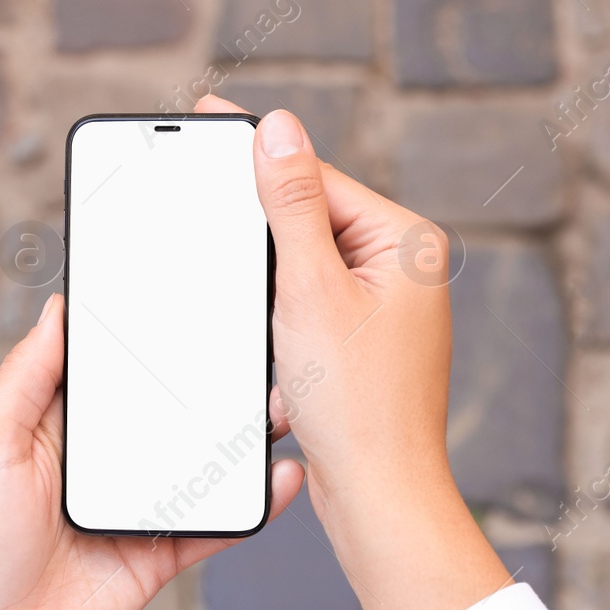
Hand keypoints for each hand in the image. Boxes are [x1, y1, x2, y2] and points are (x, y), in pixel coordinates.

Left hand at [0, 294, 305, 609]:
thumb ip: (25, 380)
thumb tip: (57, 310)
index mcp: (60, 425)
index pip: (117, 369)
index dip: (151, 337)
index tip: (196, 294)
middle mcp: (105, 461)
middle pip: (171, 411)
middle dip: (217, 381)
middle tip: (263, 346)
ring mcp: (137, 508)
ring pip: (204, 463)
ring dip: (246, 436)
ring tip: (288, 402)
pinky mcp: (160, 555)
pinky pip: (216, 525)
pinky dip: (254, 505)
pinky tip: (285, 475)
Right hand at [194, 95, 508, 609]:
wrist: (378, 495)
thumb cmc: (356, 404)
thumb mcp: (309, 289)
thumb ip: (290, 204)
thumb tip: (278, 128)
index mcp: (406, 243)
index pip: (318, 178)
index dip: (257, 152)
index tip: (211, 113)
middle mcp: (405, 271)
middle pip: (311, 218)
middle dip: (258, 214)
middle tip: (202, 172)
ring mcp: (386, 311)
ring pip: (305, 266)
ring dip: (265, 269)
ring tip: (227, 255)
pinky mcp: (364, 347)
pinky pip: (309, 306)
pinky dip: (276, 308)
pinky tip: (252, 314)